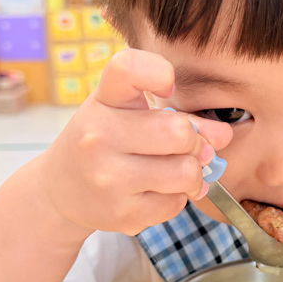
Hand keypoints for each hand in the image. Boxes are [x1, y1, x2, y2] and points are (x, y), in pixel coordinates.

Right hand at [35, 49, 233, 238]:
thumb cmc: (104, 142)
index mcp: (103, 100)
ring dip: (191, 173)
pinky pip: (176, 204)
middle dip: (193, 142)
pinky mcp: (121, 213)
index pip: (129, 67)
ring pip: (185, 172)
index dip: (159, 73)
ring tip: (176, 171)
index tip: (165, 88)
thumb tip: (223, 135)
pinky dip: (176, 198)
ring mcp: (107, 178)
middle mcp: (98, 135)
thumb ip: (180, 118)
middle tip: (184, 147)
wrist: (59, 191)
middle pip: (179, 132)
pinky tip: (156, 191)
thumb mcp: (130, 115)